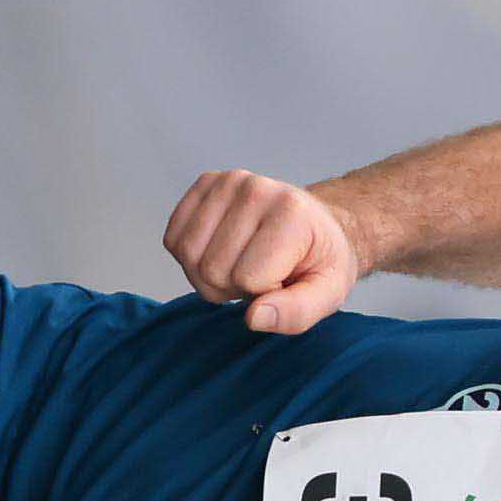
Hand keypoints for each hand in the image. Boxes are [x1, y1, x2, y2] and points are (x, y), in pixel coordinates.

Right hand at [162, 168, 364, 332]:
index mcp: (290, 213)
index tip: (282, 281)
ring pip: (187, 255)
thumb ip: (295, 313)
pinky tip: (220, 250)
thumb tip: (255, 317)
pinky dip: (191, 257)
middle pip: (211, 269)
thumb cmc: (318, 262)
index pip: (246, 278)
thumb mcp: (327, 295)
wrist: (317, 227)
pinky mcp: (206, 184)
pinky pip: (173, 238)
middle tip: (260, 275)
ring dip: (209, 274)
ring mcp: (227, 182)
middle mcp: (255, 189)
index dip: (260, 294)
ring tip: (241, 263)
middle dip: (231, 287)